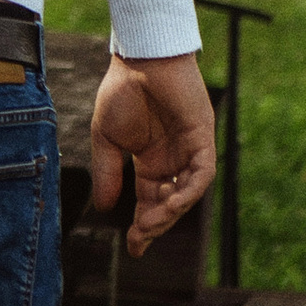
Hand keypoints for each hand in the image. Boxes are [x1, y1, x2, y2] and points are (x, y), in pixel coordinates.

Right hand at [89, 53, 217, 259]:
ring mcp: (190, 149)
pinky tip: (172, 203)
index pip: (150, 201)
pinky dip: (189, 191)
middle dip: (155, 225)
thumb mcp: (106, 139)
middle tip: (140, 240)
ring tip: (151, 225)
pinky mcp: (202, 138)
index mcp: (151, 160)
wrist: (139, 58)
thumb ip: (108, 173)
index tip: (132, 248)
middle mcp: (173, 159)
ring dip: (171, 213)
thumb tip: (103, 209)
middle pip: (169, 203)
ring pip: (188, 193)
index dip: (143, 226)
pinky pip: (202, 174)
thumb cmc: (122, 91)